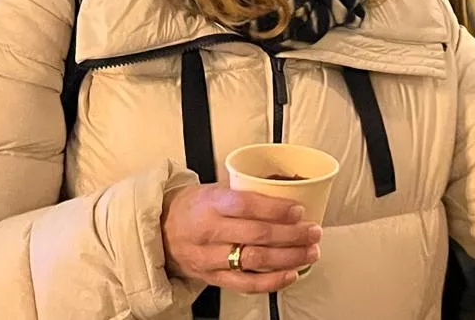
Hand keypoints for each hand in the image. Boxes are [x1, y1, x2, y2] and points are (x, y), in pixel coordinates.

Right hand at [161, 184, 322, 293]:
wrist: (162, 231)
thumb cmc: (193, 207)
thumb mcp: (213, 190)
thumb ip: (244, 194)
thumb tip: (286, 192)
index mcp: (210, 204)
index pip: (246, 205)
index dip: (276, 209)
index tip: (298, 210)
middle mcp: (209, 232)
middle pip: (256, 234)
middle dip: (291, 234)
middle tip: (313, 231)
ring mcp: (210, 258)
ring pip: (254, 260)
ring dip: (288, 258)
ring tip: (310, 252)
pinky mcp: (213, 278)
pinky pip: (246, 284)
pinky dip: (272, 281)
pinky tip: (291, 274)